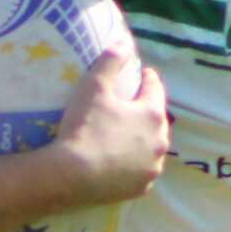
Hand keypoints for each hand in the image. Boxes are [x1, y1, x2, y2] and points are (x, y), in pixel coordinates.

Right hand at [48, 52, 166, 206]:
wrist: (70, 176)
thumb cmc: (84, 128)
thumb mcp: (93, 87)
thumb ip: (110, 62)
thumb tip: (123, 44)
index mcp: (151, 113)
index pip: (155, 88)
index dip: (148, 79)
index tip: (143, 74)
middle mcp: (159, 141)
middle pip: (157, 120)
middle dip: (148, 111)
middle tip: (133, 106)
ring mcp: (151, 167)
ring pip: (153, 148)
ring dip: (145, 139)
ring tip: (129, 135)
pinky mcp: (141, 188)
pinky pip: (142, 171)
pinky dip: (136, 164)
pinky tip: (125, 162)